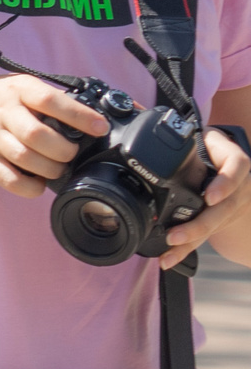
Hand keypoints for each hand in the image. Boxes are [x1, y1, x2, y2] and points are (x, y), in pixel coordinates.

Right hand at [0, 73, 108, 197]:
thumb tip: (94, 117)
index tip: (100, 127)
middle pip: (37, 135)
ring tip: (58, 168)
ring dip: (51, 168)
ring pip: (24, 158)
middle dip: (64, 149)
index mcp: (17, 90)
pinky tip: (39, 183)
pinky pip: (8, 179)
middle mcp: (2, 113)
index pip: (50, 100)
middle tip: (72, 152)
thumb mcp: (20, 86)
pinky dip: (29, 187)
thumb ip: (50, 98)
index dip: (78, 115)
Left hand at [158, 127, 250, 268]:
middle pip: (226, 206)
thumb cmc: (204, 149)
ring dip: (193, 238)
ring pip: (216, 224)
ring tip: (171, 246)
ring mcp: (230, 204)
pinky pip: (205, 236)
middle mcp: (236, 183)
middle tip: (177, 233)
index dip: (226, 182)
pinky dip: (186, 250)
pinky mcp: (219, 220)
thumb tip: (130, 109)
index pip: (238, 166)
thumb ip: (167, 125)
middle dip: (202, 223)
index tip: (210, 196)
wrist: (225, 169)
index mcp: (230, 157)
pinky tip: (169, 260)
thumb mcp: (196, 135)